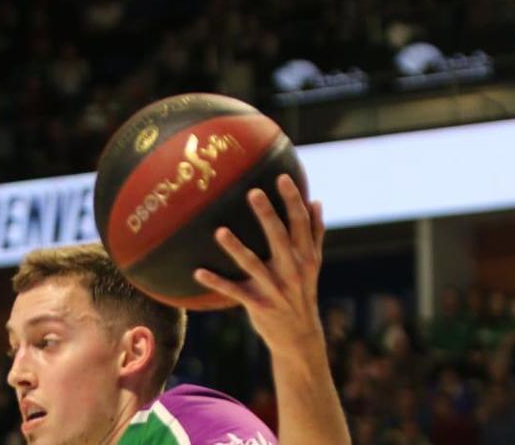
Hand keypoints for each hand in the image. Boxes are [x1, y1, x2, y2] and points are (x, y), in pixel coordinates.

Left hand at [194, 174, 325, 356]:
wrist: (299, 337)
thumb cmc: (302, 292)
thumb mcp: (313, 265)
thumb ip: (315, 234)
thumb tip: (316, 201)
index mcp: (306, 257)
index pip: (301, 223)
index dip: (292, 200)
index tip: (281, 177)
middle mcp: (292, 271)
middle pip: (280, 238)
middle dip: (267, 215)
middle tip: (252, 192)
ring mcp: (275, 289)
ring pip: (253, 265)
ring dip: (236, 248)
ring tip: (219, 231)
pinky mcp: (258, 305)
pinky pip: (234, 292)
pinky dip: (216, 282)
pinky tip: (198, 272)